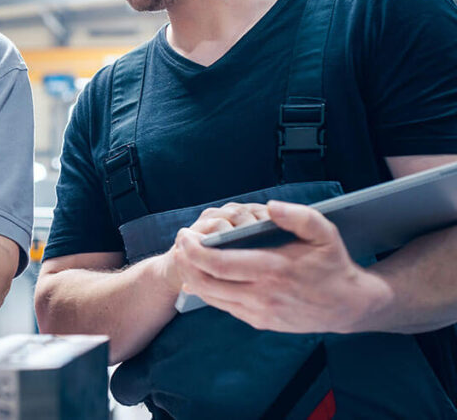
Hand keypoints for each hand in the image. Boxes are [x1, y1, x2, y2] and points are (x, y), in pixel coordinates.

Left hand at [174, 200, 390, 332]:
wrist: (350, 305)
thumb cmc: (333, 263)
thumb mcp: (324, 232)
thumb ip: (298, 215)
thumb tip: (270, 206)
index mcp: (273, 270)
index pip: (219, 264)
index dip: (194, 251)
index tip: (183, 236)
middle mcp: (263, 295)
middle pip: (207, 283)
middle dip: (186, 263)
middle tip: (179, 244)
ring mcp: (260, 312)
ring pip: (212, 298)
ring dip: (193, 278)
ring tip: (187, 258)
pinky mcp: (260, 322)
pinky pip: (225, 307)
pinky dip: (208, 292)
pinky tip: (204, 276)